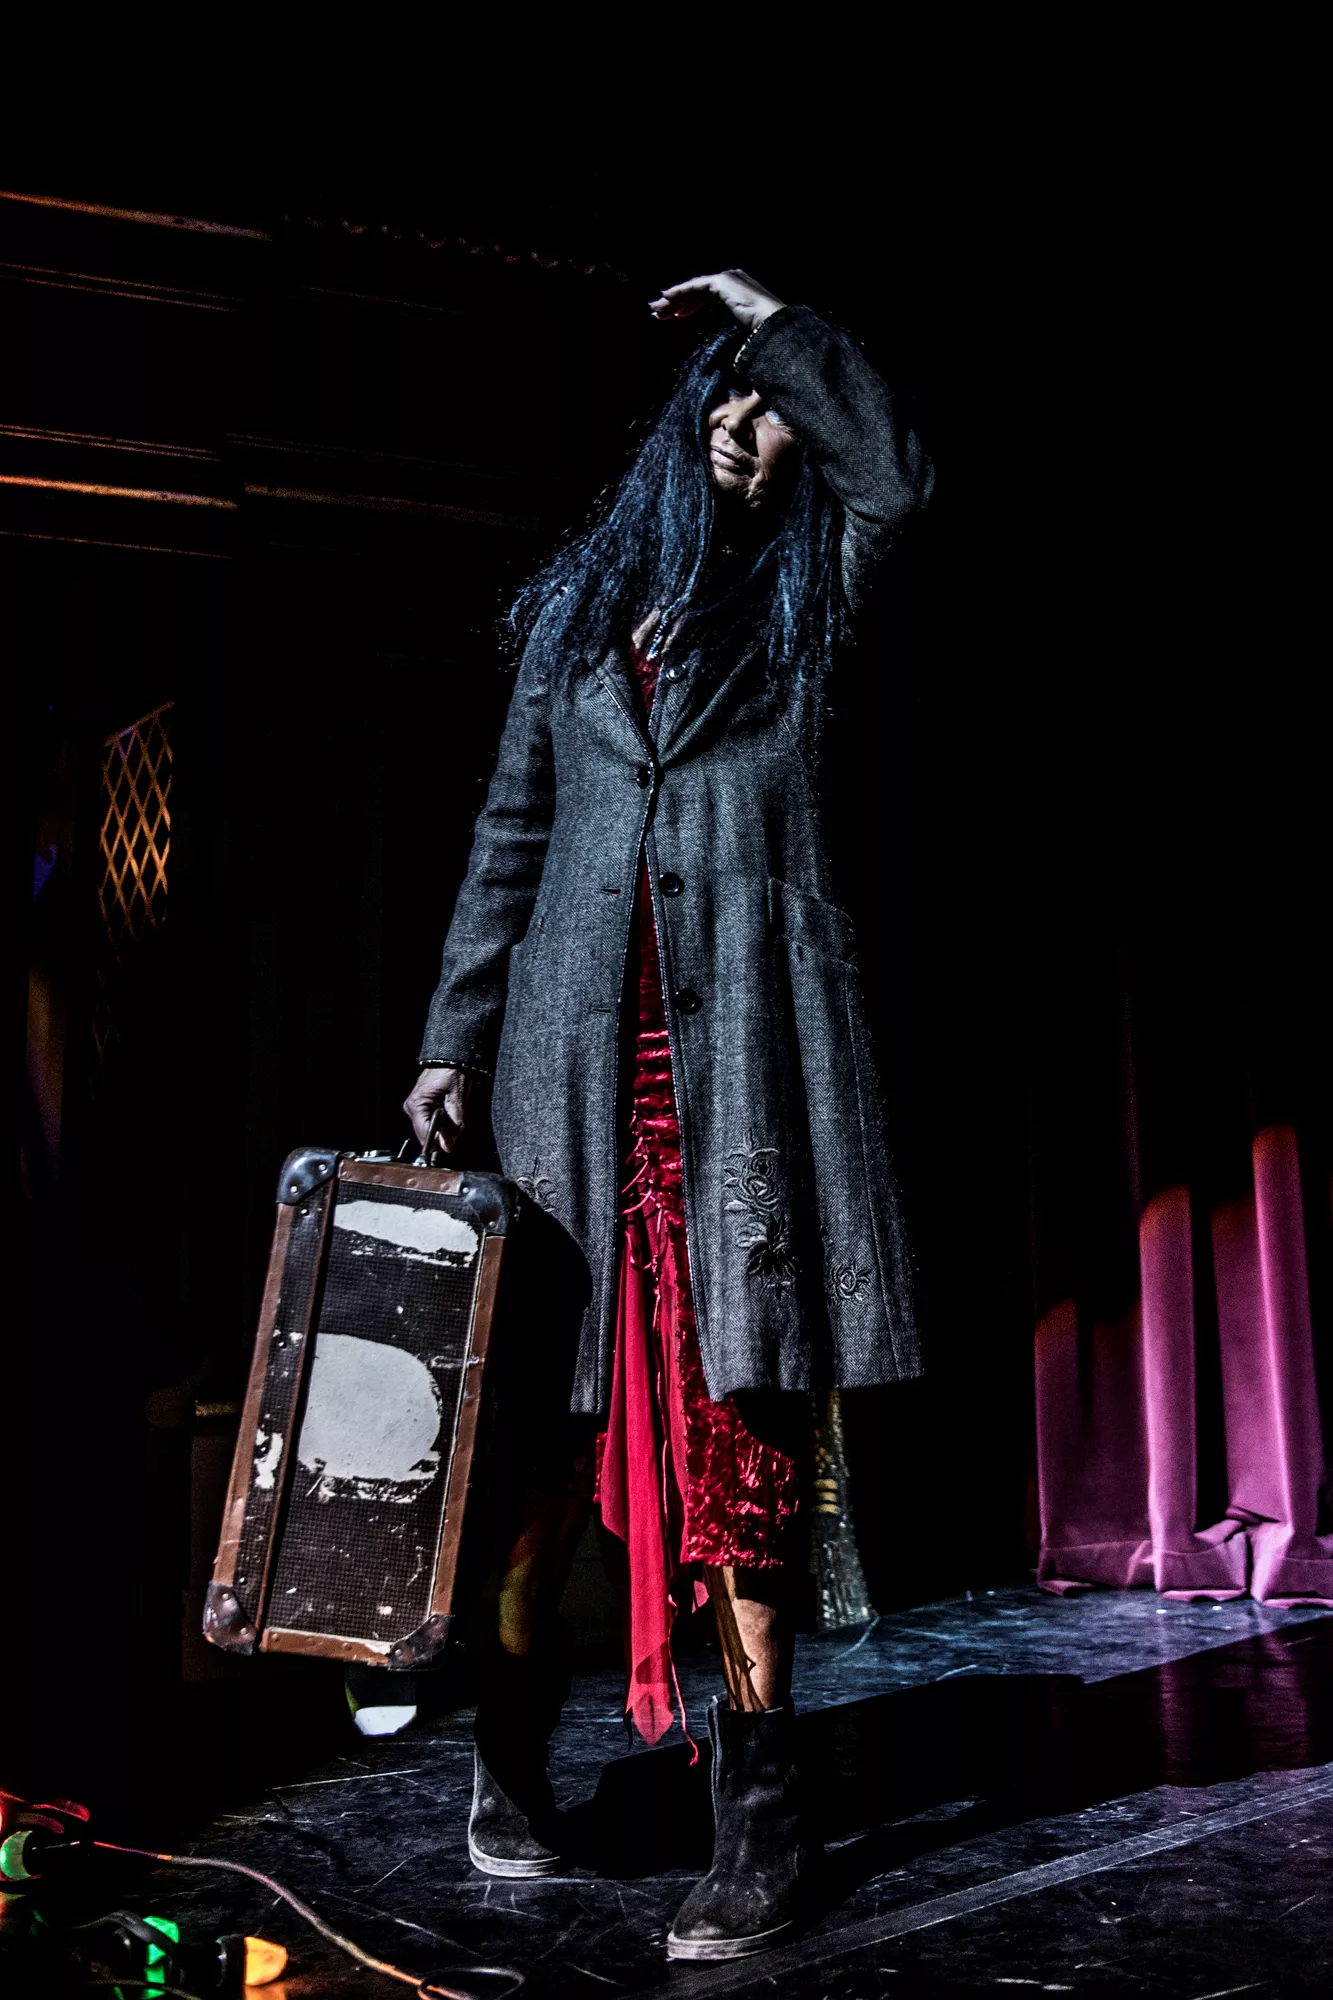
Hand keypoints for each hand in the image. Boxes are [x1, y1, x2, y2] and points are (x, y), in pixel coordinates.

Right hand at [403, 1065, 471, 1157]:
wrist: (450, 1057)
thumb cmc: (453, 1072)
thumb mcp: (457, 1099)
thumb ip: (454, 1124)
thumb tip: (447, 1147)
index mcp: (417, 1104)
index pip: (423, 1134)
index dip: (438, 1142)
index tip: (451, 1142)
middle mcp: (410, 1107)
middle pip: (424, 1134)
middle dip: (441, 1134)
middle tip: (454, 1121)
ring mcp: (413, 1106)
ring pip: (426, 1129)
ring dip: (440, 1127)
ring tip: (450, 1110)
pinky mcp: (418, 1106)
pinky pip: (427, 1122)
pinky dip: (438, 1121)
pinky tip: (445, 1110)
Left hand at [649, 269, 785, 331]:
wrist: (774, 328)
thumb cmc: (763, 337)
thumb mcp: (742, 336)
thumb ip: (730, 335)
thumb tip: (724, 357)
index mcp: (738, 291)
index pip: (707, 296)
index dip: (690, 305)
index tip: (675, 316)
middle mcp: (733, 280)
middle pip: (698, 292)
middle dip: (677, 302)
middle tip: (660, 312)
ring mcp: (728, 279)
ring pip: (694, 289)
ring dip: (674, 299)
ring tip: (657, 310)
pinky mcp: (722, 282)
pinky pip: (695, 286)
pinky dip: (680, 292)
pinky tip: (667, 299)